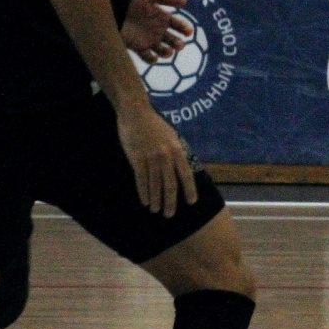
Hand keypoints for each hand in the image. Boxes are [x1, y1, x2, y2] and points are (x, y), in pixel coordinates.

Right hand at [115, 102, 197, 216]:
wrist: (136, 113)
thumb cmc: (154, 125)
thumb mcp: (172, 136)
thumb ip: (176, 152)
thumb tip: (182, 168)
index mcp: (178, 150)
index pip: (186, 175)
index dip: (189, 190)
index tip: (192, 202)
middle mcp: (166, 156)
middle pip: (170, 184)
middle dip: (171, 202)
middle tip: (170, 215)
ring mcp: (151, 158)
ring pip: (155, 185)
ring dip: (156, 200)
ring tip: (156, 211)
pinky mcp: (137, 159)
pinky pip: (141, 180)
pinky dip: (143, 193)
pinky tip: (145, 201)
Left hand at [122, 0, 192, 63]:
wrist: (110, 7)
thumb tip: (185, 2)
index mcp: (163, 17)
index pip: (179, 25)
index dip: (185, 29)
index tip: (188, 32)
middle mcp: (158, 29)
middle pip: (173, 40)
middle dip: (178, 44)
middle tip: (178, 45)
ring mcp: (149, 39)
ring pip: (164, 50)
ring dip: (168, 53)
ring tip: (167, 51)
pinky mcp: (138, 47)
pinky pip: (148, 57)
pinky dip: (152, 60)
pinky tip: (153, 56)